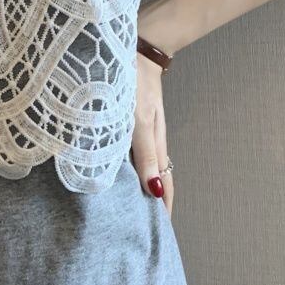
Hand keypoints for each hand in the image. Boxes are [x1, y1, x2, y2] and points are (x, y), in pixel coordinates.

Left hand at [130, 52, 173, 216]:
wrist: (136, 49)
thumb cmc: (135, 84)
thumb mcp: (139, 121)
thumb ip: (145, 154)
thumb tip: (155, 190)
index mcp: (156, 146)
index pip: (165, 187)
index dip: (164, 210)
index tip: (161, 235)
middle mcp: (150, 143)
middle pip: (156, 180)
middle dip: (154, 205)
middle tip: (145, 228)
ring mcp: (141, 132)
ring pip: (144, 168)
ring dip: (141, 188)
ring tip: (132, 209)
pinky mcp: (130, 123)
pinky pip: (134, 154)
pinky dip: (130, 170)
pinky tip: (118, 173)